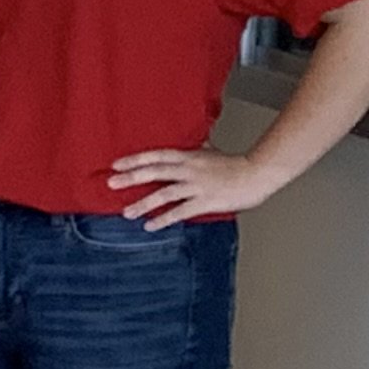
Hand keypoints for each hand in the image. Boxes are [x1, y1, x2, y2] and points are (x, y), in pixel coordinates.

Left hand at [106, 145, 274, 228]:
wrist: (258, 174)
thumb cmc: (236, 165)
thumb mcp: (212, 152)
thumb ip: (198, 149)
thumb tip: (194, 143)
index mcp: (189, 157)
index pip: (157, 156)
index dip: (135, 159)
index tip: (116, 164)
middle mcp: (189, 170)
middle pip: (155, 172)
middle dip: (131, 178)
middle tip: (111, 183)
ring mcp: (197, 186)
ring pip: (164, 194)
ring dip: (143, 204)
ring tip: (127, 212)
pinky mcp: (205, 201)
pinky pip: (180, 212)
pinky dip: (163, 219)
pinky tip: (150, 226)